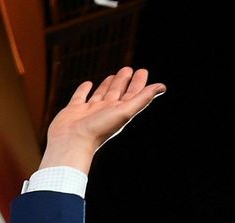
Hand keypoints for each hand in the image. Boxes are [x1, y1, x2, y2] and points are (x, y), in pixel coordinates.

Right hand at [40, 67, 164, 172]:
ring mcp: (89, 110)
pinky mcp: (73, 110)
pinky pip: (80, 97)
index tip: (142, 71)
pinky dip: (84, 90)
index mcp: (118, 111)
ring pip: (101, 94)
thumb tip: (162, 87)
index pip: (132, 94)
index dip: (138, 82)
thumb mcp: (125, 112)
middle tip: (128, 69)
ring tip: (112, 75)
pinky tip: (88, 84)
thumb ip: (143, 98)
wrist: (72, 142)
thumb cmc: (99, 129)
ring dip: (107, 85)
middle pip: (117, 92)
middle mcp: (105, 111)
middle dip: (123, 81)